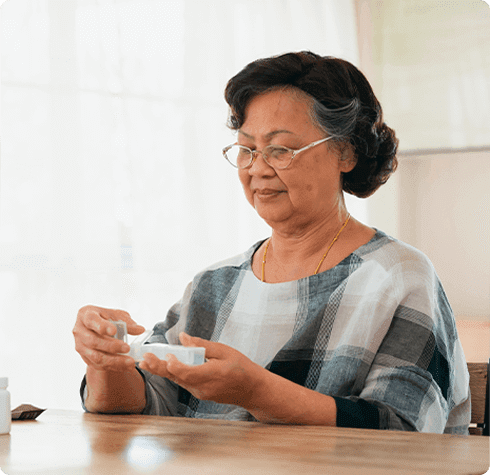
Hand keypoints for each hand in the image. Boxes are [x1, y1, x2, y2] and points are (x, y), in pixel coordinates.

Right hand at [73, 305, 145, 371]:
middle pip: (93, 341)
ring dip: (114, 360)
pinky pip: (98, 365)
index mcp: (86, 315)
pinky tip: (126, 366)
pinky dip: (114, 367)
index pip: (91, 320)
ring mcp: (80, 346)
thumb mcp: (116, 315)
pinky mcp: (85, 358)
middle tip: (127, 348)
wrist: (95, 328)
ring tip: (130, 362)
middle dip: (111, 346)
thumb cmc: (105, 318)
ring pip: (95, 357)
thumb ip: (127, 322)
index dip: (102, 326)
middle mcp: (80, 331)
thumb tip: (140, 329)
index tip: (114, 330)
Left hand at [139, 333, 264, 407]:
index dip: (174, 365)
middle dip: (159, 369)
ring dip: (163, 371)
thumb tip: (183, 337)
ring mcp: (200, 393)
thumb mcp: (224, 351)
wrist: (252, 390)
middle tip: (144, 360)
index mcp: (210, 375)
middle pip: (176, 378)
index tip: (168, 354)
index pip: (186, 373)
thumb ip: (202, 345)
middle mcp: (202, 388)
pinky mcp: (201, 393)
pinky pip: (184, 383)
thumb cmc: (241, 367)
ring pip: (178, 381)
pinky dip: (173, 374)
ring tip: (147, 363)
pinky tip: (165, 367)